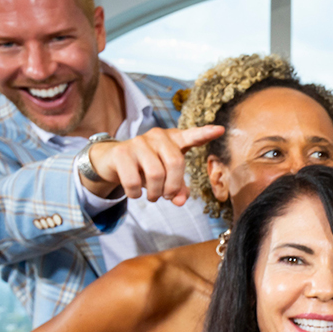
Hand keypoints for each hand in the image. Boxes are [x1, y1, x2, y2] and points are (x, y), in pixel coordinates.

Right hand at [80, 125, 222, 204]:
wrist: (113, 160)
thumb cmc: (146, 167)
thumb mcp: (166, 177)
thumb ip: (178, 188)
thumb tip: (180, 201)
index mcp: (174, 140)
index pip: (192, 136)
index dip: (205, 133)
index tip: (220, 130)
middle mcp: (158, 136)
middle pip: (176, 163)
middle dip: (173, 186)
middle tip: (167, 196)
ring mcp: (139, 142)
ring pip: (156, 174)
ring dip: (155, 193)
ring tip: (153, 196)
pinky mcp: (121, 152)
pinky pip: (134, 180)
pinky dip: (136, 194)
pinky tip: (135, 193)